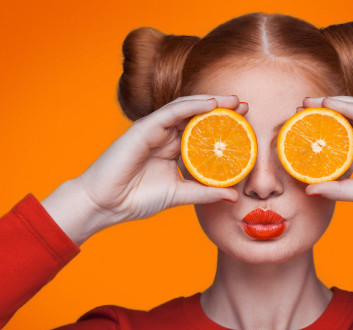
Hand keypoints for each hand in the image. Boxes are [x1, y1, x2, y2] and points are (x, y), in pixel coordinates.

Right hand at [75, 95, 243, 223]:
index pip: (202, 133)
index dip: (224, 126)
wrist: (106, 205)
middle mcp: (164, 136)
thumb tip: (234, 196)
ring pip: (187, 109)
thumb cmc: (136, 199)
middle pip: (197, 117)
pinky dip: (191, 106)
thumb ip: (205, 192)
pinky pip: (171, 111)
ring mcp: (154, 130)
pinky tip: (211, 104)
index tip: (247, 124)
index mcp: (172, 150)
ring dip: (211, 102)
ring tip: (234, 101)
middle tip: (247, 106)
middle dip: (223, 110)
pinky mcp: (143, 128)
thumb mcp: (179, 194)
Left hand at [302, 96, 352, 234]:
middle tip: (297, 109)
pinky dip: (351, 107)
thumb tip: (310, 190)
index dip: (322, 130)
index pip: (343, 134)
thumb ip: (340, 189)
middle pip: (347, 118)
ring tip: (310, 102)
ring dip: (333, 104)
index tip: (298, 129)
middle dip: (322, 113)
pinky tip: (332, 104)